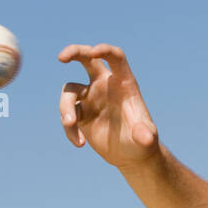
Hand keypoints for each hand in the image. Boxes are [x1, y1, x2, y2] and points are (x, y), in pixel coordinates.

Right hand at [57, 44, 159, 168]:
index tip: (94, 51)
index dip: (105, 51)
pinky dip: (69, 129)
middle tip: (61, 58)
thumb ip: (145, 135)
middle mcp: (104, 85)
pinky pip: (67, 115)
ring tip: (70, 123)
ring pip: (69, 91)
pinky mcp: (81, 114)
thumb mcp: (146, 139)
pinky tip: (80, 143)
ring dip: (65, 107)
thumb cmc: (143, 142)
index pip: (115, 58)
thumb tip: (145, 138)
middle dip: (73, 52)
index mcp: (123, 82)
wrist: (131, 156)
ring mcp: (90, 98)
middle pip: (86, 58)